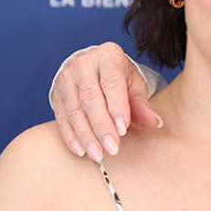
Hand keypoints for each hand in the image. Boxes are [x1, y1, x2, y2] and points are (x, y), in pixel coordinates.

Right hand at [50, 42, 159, 160]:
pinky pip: (62, 118)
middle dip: (102, 126)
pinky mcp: (56, 95)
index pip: (111, 82)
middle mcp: (83, 65)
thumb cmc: (119, 77)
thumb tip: (154, 123)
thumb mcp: (134, 84)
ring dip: (86, 135)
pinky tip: (81, 150)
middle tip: (112, 148)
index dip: (117, 107)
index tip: (123, 129)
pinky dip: (71, 136)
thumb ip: (142, 104)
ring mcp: (66, 79)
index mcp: (108, 56)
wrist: (93, 67)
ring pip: (75, 110)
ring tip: (98, 154)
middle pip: (90, 98)